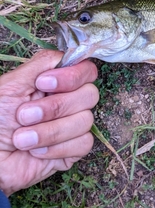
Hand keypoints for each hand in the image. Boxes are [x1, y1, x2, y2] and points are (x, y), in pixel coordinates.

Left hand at [0, 50, 98, 195]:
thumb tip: (68, 56)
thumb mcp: (12, 85)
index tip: (43, 84)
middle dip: (55, 107)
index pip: (86, 70)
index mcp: (56, 82)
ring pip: (85, 120)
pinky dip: (57, 148)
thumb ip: (42, 64)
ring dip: (50, 131)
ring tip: (22, 139)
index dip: (71, 77)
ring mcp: (72, 125)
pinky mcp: (73, 150)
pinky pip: (83, 143)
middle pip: (90, 95)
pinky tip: (36, 151)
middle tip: (24, 116)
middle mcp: (68, 101)